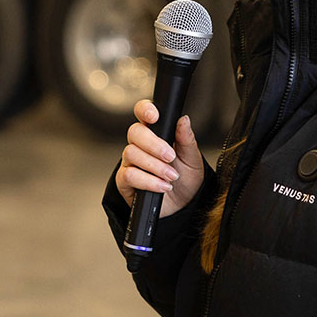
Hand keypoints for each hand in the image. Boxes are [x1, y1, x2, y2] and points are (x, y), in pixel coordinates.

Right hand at [116, 100, 204, 217]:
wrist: (183, 205)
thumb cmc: (186, 178)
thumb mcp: (192, 158)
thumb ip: (187, 139)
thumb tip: (183, 119)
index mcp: (156, 133)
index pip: (143, 113)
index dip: (145, 110)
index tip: (154, 116)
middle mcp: (140, 145)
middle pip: (134, 132)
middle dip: (154, 144)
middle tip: (170, 157)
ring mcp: (130, 162)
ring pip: (131, 153)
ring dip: (154, 166)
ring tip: (171, 176)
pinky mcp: (125, 181)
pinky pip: (129, 175)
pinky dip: (148, 181)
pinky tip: (162, 186)